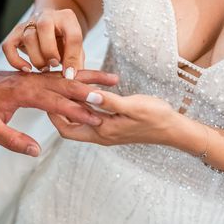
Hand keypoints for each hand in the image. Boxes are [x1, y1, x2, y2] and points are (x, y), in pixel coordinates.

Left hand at [0, 69, 118, 155]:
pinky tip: (95, 78)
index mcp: (22, 92)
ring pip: (66, 76)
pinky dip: (79, 75)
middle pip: (65, 84)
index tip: (95, 118)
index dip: (75, 110)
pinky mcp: (37, 76)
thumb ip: (12, 140)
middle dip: (89, 90)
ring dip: (90, 78)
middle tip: (113, 96)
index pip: (53, 101)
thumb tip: (36, 151)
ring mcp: (35, 76)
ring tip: (114, 79)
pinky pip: (61, 74)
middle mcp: (32, 80)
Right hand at [2, 9, 83, 77]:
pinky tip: (27, 69)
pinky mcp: (15, 33)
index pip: (72, 35)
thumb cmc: (64, 40)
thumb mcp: (75, 48)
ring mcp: (29, 23)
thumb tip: (72, 77)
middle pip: (44, 27)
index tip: (69, 74)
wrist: (51, 26)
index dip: (72, 57)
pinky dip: (15, 60)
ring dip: (37, 57)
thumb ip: (76, 60)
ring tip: (44, 68)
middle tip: (54, 65)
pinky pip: (9, 46)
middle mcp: (47, 16)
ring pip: (28, 37)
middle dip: (50, 51)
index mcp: (66, 18)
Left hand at [48, 90, 177, 146]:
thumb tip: (86, 93)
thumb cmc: (156, 117)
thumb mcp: (132, 106)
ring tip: (64, 89)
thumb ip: (108, 101)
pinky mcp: (114, 125)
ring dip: (72, 106)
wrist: (174, 129)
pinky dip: (85, 105)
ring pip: (80, 120)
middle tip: (53, 92)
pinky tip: (85, 92)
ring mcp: (107, 131)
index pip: (66, 127)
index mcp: (101, 131)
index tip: (48, 96)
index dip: (54, 113)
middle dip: (59, 110)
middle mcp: (101, 134)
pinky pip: (92, 116)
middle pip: (69, 126)